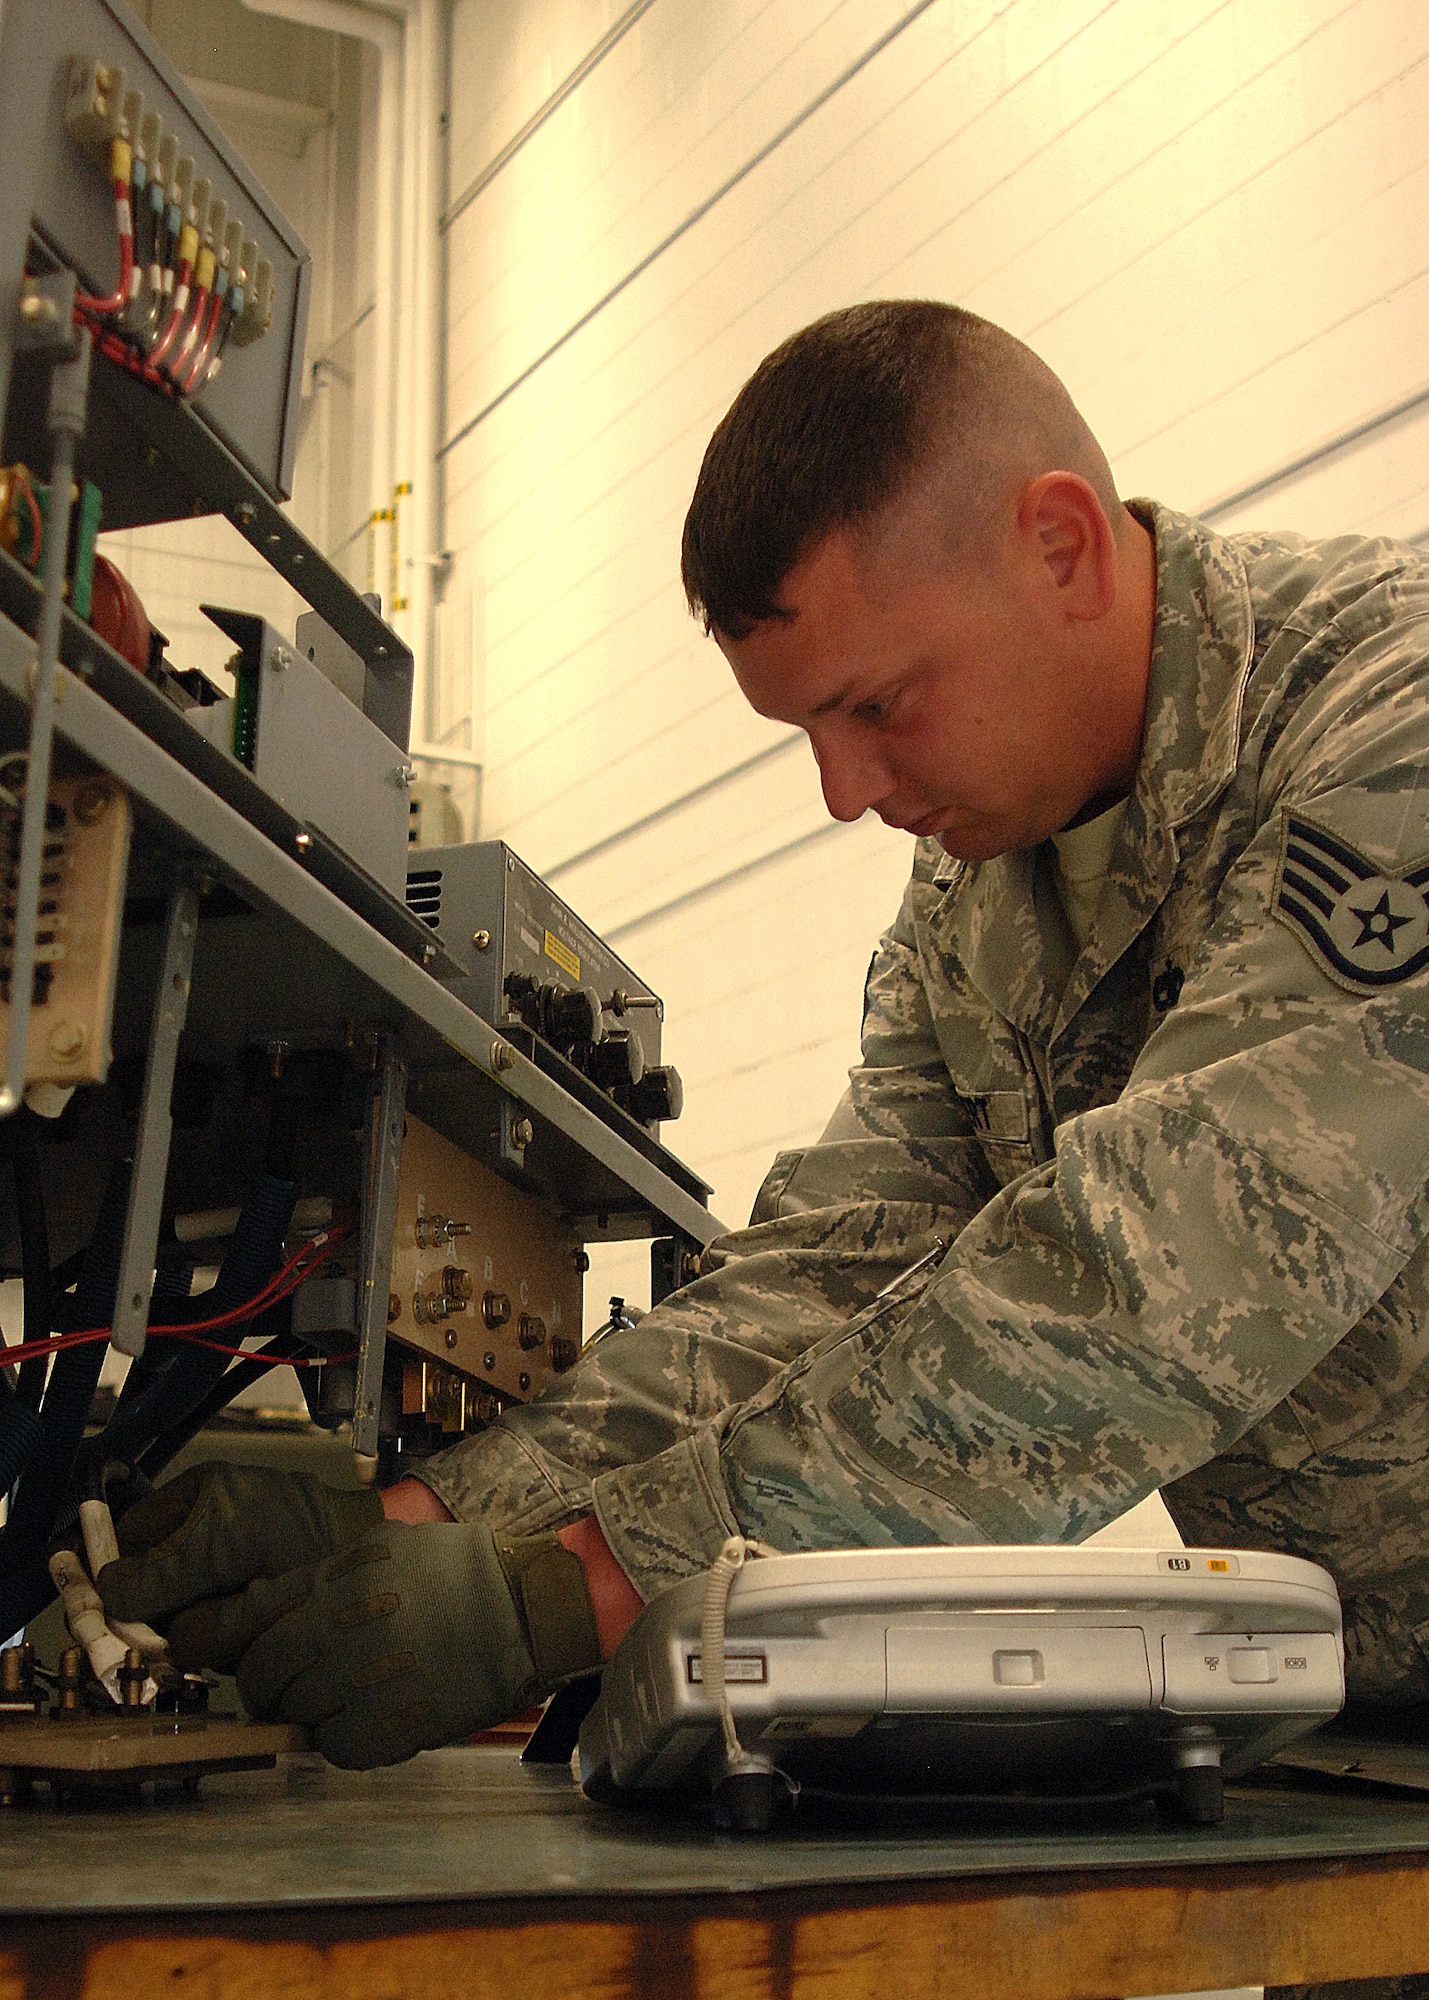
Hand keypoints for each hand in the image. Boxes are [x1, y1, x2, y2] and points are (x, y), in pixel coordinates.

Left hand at [101, 1480, 602, 1767]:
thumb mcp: (385, 1548)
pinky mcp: (393, 1725)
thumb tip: (263, 1606)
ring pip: (297, 1712)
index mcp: (339, 1578)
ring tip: (335, 1701)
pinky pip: (337, 1747)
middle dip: (262, 1687)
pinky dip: (342, 1741)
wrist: (525, 1606)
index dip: (224, 1642)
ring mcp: (368, 1678)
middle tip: (275, 1691)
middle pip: (263, 1673)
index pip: (246, 1618)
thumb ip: (325, 1577)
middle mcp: (345, 1625)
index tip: (224, 1652)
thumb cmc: (458, 1573)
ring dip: (306, 1712)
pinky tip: (365, 1720)